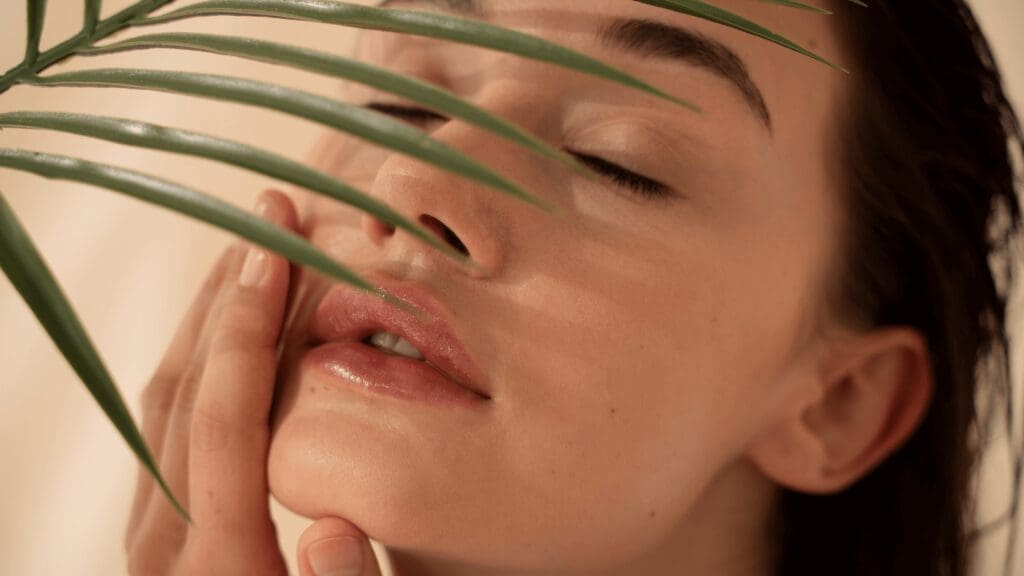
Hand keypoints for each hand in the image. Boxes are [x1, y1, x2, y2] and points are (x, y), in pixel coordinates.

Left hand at [125, 189, 296, 574]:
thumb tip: (331, 521)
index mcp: (218, 568)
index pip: (224, 421)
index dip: (249, 330)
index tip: (277, 251)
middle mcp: (166, 545)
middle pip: (184, 394)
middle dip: (225, 298)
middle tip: (268, 220)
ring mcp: (151, 537)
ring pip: (163, 403)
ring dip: (206, 320)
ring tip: (250, 256)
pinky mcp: (155, 532)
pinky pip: (163, 427)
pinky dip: (197, 362)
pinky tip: (228, 334)